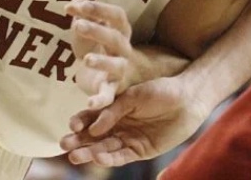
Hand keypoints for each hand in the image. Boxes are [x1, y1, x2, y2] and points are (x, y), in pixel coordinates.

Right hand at [60, 76, 208, 166]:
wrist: (186, 99)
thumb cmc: (159, 91)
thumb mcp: (133, 97)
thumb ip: (113, 111)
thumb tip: (92, 129)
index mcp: (113, 109)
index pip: (91, 117)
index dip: (80, 121)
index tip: (70, 125)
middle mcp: (118, 126)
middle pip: (94, 136)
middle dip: (78, 141)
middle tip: (64, 145)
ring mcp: (129, 138)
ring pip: (105, 148)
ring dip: (90, 153)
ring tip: (75, 157)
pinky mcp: (141, 150)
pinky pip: (123, 156)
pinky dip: (110, 159)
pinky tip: (99, 159)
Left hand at [66, 0, 134, 109]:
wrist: (101, 74)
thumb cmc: (94, 44)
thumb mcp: (86, 26)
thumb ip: (81, 12)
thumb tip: (74, 2)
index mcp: (120, 30)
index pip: (117, 16)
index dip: (100, 9)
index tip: (79, 5)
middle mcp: (124, 49)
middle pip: (116, 38)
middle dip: (97, 31)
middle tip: (78, 25)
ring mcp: (120, 70)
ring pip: (116, 66)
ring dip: (103, 62)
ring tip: (87, 59)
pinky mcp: (111, 90)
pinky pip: (108, 95)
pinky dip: (100, 100)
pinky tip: (90, 103)